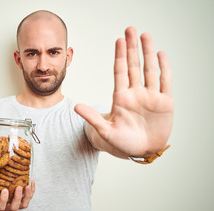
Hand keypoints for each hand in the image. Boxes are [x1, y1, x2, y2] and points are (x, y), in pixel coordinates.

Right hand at [0, 179, 34, 210]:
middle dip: (17, 197)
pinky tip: (32, 182)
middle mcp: (6, 207)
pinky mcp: (20, 201)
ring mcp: (14, 204)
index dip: (4, 200)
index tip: (4, 190)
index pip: (1, 207)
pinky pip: (28, 198)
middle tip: (18, 187)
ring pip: (24, 204)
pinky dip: (31, 191)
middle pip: (14, 207)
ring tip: (28, 185)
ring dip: (27, 196)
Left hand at [75, 26, 172, 156]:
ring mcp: (150, 96)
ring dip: (148, 53)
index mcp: (121, 98)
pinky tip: (161, 55)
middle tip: (130, 29)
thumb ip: (93, 118)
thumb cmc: (122, 143)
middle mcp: (135, 93)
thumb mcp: (106, 131)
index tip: (118, 41)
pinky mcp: (164, 102)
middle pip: (134, 66)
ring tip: (145, 35)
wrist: (141, 151)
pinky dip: (164, 68)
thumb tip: (76, 107)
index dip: (120, 56)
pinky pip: (165, 82)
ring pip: (149, 69)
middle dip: (132, 48)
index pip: (120, 71)